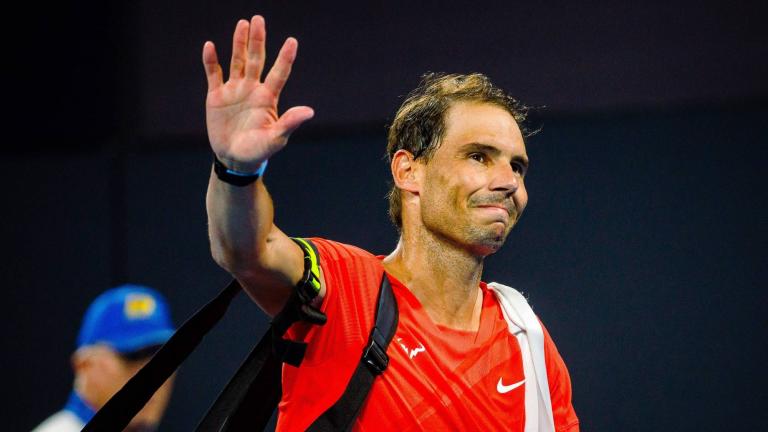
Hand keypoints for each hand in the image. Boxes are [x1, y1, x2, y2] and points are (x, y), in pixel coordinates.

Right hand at [203, 16, 313, 171]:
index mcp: (268, 98)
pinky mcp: (216, 96)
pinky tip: (210, 46)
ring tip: (243, 24)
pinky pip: (213, 74)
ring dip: (238, 43)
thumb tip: (309, 112)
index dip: (285, 58)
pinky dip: (211, 61)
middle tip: (258, 19)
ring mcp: (235, 90)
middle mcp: (253, 89)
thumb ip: (289, 123)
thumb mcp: (275, 139)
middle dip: (257, 40)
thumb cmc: (259, 150)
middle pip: (256, 60)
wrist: (235, 158)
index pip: (279, 73)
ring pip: (237, 61)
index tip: (292, 41)